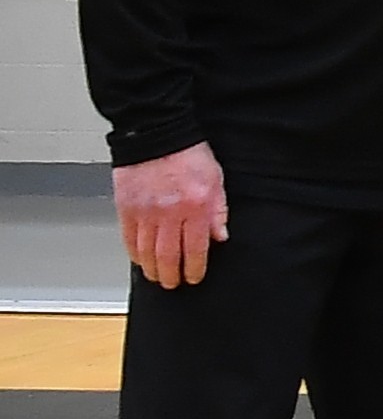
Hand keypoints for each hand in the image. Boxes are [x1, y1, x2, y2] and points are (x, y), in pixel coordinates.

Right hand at [112, 142, 225, 291]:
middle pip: (168, 256)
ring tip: (157, 277)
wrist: (156, 135)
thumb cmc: (188, 154)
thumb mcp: (216, 181)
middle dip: (171, 275)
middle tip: (173, 284)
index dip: (194, 268)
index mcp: (195, 207)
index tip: (194, 276)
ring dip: (151, 269)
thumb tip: (220, 237)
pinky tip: (139, 260)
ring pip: (146, 251)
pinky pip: (128, 238)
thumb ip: (219, 211)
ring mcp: (144, 211)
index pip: (196, 248)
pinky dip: (134, 253)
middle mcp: (169, 213)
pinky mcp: (126, 207)